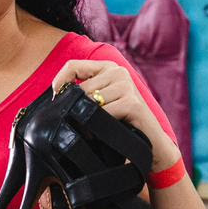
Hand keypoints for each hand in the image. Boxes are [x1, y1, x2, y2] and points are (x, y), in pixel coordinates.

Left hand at [52, 59, 180, 170]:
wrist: (151, 143)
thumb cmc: (122, 123)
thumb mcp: (102, 102)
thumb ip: (84, 93)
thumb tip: (57, 94)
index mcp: (108, 67)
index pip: (73, 65)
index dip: (59, 81)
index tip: (56, 99)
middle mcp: (118, 72)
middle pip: (81, 88)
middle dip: (76, 108)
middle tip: (82, 124)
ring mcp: (127, 85)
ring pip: (90, 102)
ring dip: (88, 120)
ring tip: (95, 129)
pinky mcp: (132, 103)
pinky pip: (103, 113)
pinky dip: (99, 126)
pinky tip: (105, 131)